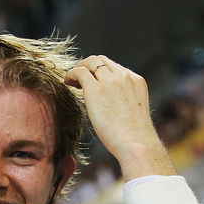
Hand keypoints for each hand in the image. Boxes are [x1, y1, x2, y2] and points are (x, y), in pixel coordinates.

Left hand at [65, 56, 175, 179]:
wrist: (136, 143)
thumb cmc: (134, 137)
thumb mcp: (133, 112)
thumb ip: (125, 102)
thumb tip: (111, 108)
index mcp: (136, 81)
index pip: (114, 67)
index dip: (99, 72)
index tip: (91, 82)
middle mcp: (124, 77)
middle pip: (101, 60)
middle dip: (88, 66)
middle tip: (78, 80)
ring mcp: (111, 81)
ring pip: (90, 62)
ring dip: (78, 69)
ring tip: (71, 81)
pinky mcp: (96, 89)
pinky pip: (80, 71)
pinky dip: (71, 74)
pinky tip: (67, 83)